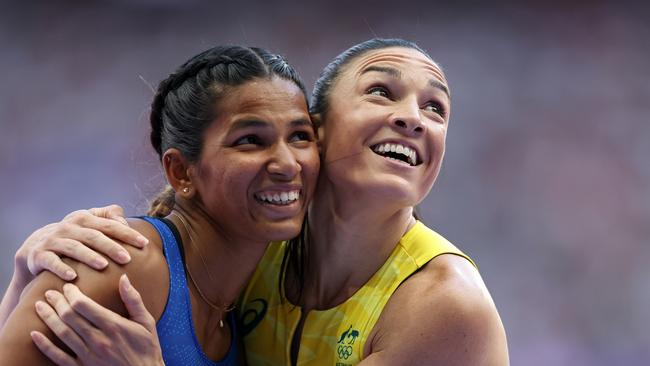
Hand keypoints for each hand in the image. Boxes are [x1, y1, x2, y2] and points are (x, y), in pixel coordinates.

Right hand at [14, 205, 148, 285]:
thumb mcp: (89, 223)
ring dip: (89, 257)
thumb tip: (125, 221)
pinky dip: (61, 268)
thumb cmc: (73, 236)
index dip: (127, 233)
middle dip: (112, 247)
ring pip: (74, 248)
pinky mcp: (40, 255)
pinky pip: (51, 262)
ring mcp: (54, 241)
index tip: (144, 244)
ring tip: (103, 266)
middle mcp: (69, 227)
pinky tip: (73, 277)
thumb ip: (108, 217)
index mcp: (84, 218)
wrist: (36, 247)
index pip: (110, 225)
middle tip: (127, 258)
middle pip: (94, 236)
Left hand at [31, 274, 163, 365]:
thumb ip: (133, 299)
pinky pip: (58, 357)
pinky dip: (45, 345)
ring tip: (40, 306)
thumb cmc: (147, 349)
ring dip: (48, 317)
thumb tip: (124, 278)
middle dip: (57, 302)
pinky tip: (35, 335)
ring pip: (62, 333)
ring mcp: (88, 356)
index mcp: (113, 326)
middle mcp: (98, 340)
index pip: (83, 305)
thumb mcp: (146, 322)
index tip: (67, 286)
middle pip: (69, 316)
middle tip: (49, 292)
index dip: (71, 294)